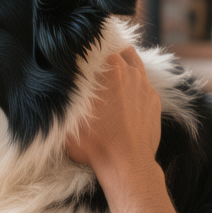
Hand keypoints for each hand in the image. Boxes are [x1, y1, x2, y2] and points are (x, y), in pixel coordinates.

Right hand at [66, 47, 161, 177]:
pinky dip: (134, 86)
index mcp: (111, 70)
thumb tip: (56, 86)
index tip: (82, 61)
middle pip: (121, 51)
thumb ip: (65, 96)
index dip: (89, 53)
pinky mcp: (155, 101)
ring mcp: (146, 87)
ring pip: (136, 64)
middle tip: (97, 68)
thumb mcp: (70, 118)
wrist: (127, 164)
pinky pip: (144, 85)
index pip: (100, 48)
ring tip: (112, 78)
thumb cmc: (96, 142)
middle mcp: (131, 73)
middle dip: (110, 57)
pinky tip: (124, 99)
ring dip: (125, 66)